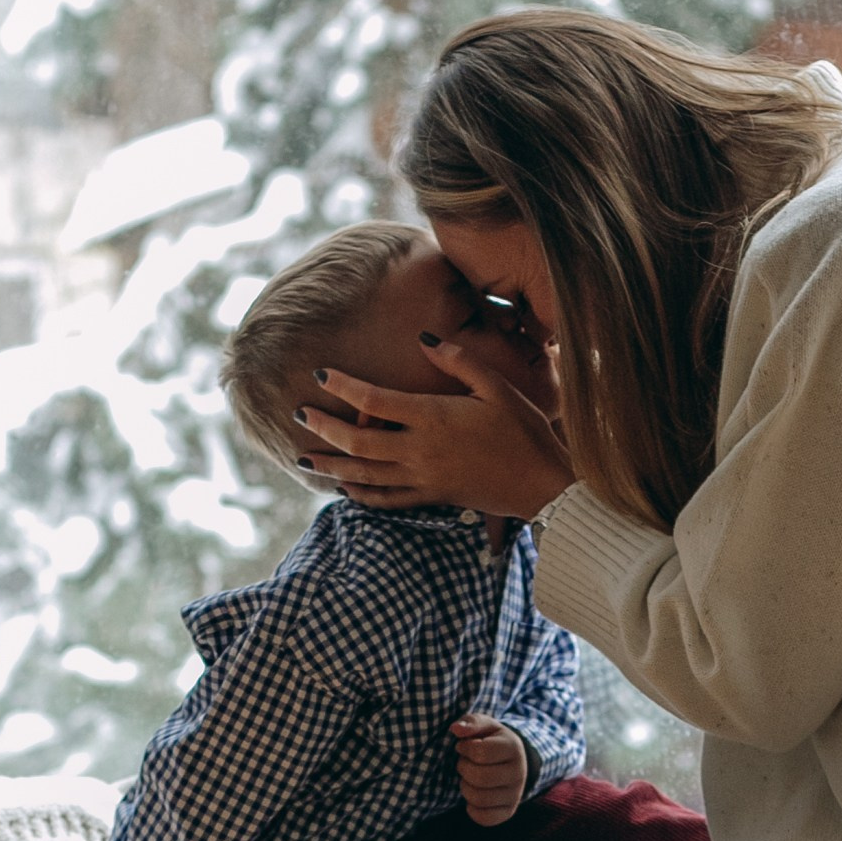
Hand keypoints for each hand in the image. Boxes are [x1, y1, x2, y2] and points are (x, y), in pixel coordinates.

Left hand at [295, 333, 569, 518]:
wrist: (542, 485)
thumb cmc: (525, 432)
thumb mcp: (498, 388)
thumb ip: (460, 361)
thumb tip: (425, 340)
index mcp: (435, 417)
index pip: (375, 401)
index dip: (344, 387)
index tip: (321, 375)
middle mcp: (421, 450)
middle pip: (358, 440)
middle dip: (324, 427)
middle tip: (298, 415)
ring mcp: (423, 478)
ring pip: (365, 474)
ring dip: (331, 465)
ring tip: (303, 458)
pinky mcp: (432, 497)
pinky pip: (387, 500)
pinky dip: (361, 495)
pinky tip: (344, 488)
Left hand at [452, 715, 527, 827]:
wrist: (512, 761)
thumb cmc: (492, 740)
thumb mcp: (485, 726)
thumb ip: (471, 722)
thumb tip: (456, 729)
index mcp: (513, 748)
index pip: (480, 752)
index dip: (464, 748)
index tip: (464, 746)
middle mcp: (519, 773)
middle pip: (479, 778)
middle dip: (464, 769)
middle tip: (465, 762)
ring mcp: (515, 795)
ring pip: (479, 799)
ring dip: (465, 787)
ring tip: (469, 777)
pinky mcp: (508, 812)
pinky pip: (484, 818)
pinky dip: (472, 808)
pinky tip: (473, 795)